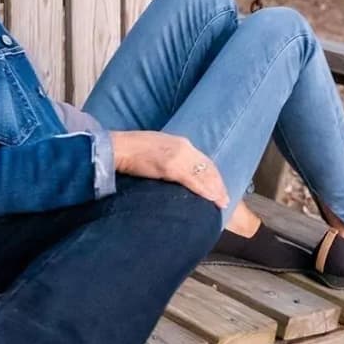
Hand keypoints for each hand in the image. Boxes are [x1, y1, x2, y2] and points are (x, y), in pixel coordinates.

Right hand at [110, 130, 228, 208]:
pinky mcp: (171, 166)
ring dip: (215, 189)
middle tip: (225, 198)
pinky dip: (204, 190)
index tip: (219, 186)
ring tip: (222, 202)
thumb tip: (177, 170)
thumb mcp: (156, 148)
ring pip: (203, 174)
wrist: (117, 148)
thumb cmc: (131, 149)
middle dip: (218, 183)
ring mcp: (177, 156)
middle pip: (207, 166)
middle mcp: (182, 146)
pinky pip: (193, 180)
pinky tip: (211, 198)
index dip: (213, 174)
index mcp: (178, 142)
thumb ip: (170, 156)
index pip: (203, 159)